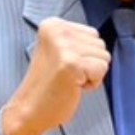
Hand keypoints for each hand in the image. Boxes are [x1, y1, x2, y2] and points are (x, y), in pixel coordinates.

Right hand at [2, 18, 109, 134]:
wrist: (29, 110)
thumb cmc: (47, 86)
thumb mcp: (58, 51)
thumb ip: (77, 41)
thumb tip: (100, 42)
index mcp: (52, 24)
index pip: (92, 34)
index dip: (85, 55)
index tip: (64, 65)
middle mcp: (57, 30)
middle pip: (100, 44)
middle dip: (90, 64)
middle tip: (67, 75)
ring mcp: (64, 46)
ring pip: (104, 57)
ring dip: (91, 74)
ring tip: (70, 80)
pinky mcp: (72, 63)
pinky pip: (101, 70)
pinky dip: (92, 83)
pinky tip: (73, 87)